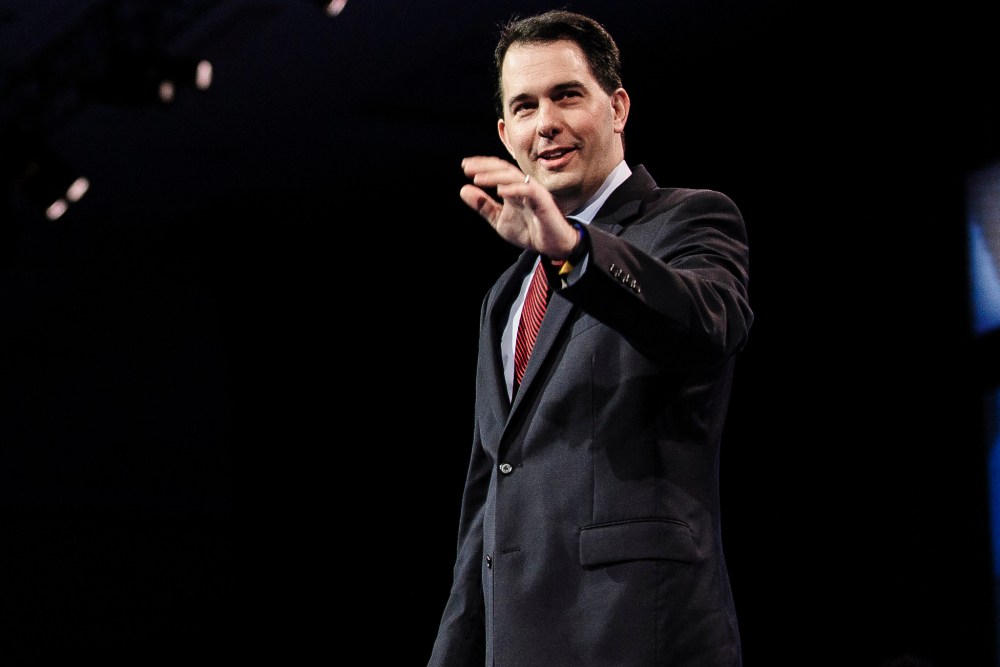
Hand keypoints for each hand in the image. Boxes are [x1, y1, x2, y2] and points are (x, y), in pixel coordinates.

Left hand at [459, 156, 578, 258]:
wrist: (552, 247)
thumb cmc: (529, 231)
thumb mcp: (499, 220)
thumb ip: (484, 206)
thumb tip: (463, 190)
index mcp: (514, 187)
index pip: (498, 170)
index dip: (482, 165)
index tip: (464, 166)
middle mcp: (524, 185)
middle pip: (504, 169)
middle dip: (485, 166)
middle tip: (467, 167)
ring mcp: (534, 192)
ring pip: (514, 177)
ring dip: (494, 176)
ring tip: (477, 179)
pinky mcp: (543, 202)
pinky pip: (529, 191)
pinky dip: (514, 189)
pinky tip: (500, 192)